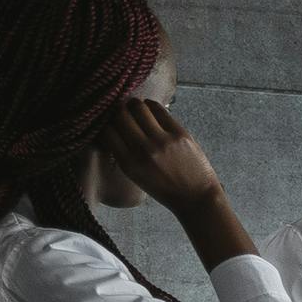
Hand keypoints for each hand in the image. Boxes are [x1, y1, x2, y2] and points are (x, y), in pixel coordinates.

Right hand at [103, 99, 260, 266]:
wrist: (195, 197)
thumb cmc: (164, 188)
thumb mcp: (136, 177)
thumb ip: (123, 154)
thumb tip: (113, 128)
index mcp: (129, 164)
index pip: (107, 132)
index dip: (106, 124)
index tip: (111, 122)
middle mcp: (142, 150)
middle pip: (120, 115)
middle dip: (118, 111)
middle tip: (122, 112)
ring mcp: (161, 141)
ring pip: (138, 107)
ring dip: (134, 105)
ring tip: (135, 108)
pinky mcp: (179, 133)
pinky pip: (158, 109)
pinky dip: (151, 106)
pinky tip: (150, 109)